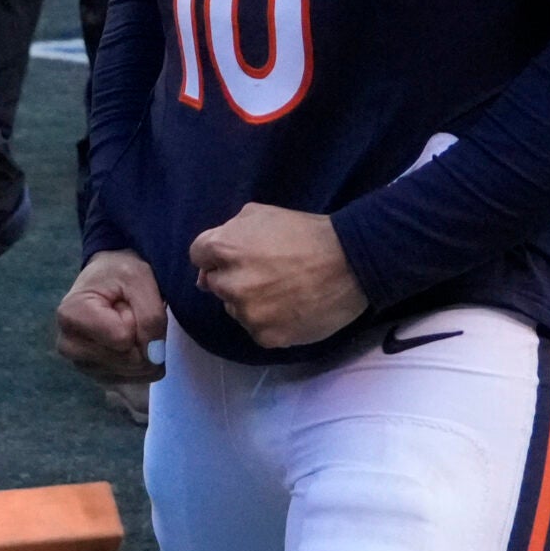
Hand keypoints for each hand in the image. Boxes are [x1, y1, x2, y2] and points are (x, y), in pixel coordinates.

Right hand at [55, 250, 166, 381]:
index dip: (137, 320)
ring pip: (134, 372)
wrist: (108, 280)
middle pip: (129, 360)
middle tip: (128, 313)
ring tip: (126, 324)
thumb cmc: (120, 273)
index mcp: (71, 316)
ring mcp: (80, 364)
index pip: (123, 339)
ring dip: (143, 348)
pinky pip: (135, 380)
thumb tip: (154, 358)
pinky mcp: (96, 376)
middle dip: (142, 336)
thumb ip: (151, 316)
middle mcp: (68, 346)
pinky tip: (129, 341)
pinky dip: (142, 361)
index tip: (125, 301)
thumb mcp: (140, 279)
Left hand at [189, 203, 367, 349]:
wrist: (351, 262)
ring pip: (235, 309)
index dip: (218, 255)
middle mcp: (230, 283)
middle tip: (266, 273)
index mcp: (224, 248)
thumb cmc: (306, 233)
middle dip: (233, 278)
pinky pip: (257, 329)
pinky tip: (291, 308)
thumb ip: (226, 232)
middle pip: (215, 285)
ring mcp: (248, 313)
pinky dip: (270, 321)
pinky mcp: (266, 336)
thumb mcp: (261, 214)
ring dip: (250, 302)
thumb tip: (205, 267)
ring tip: (283, 291)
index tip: (241, 255)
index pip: (198, 256)